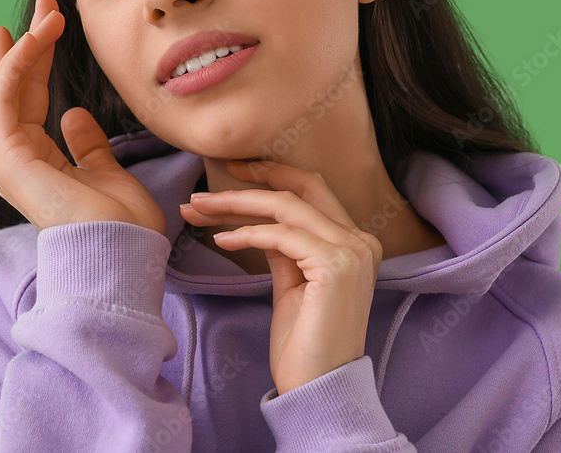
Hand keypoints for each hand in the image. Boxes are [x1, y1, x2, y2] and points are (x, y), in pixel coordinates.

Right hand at [0, 0, 167, 234]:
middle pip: (14, 88)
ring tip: (46, 13)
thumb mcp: (108, 172)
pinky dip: (19, 66)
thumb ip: (88, 145)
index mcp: (39, 160)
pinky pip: (6, 100)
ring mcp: (10, 159)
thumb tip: (76, 115)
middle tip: (44, 6)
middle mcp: (18, 158)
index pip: (31, 100)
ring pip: (5, 88)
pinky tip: (34, 39)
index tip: (48, 27)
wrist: (123, 250)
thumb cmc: (122, 222)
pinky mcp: (11, 158)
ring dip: (26, 46)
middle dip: (28, 44)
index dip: (38, 61)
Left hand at [178, 160, 383, 394]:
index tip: (233, 173)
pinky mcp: (336, 266)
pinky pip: (281, 236)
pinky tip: (220, 240)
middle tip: (204, 189)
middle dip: (250, 182)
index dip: (272, 176)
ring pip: (287, 206)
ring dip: (236, 204)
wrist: (319, 388)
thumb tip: (258, 222)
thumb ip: (284, 249)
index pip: (312, 193)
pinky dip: (246, 233)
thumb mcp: (292, 285)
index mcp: (356, 243)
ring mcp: (353, 252)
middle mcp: (361, 241)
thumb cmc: (305, 345)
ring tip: (198, 210)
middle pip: (301, 189)